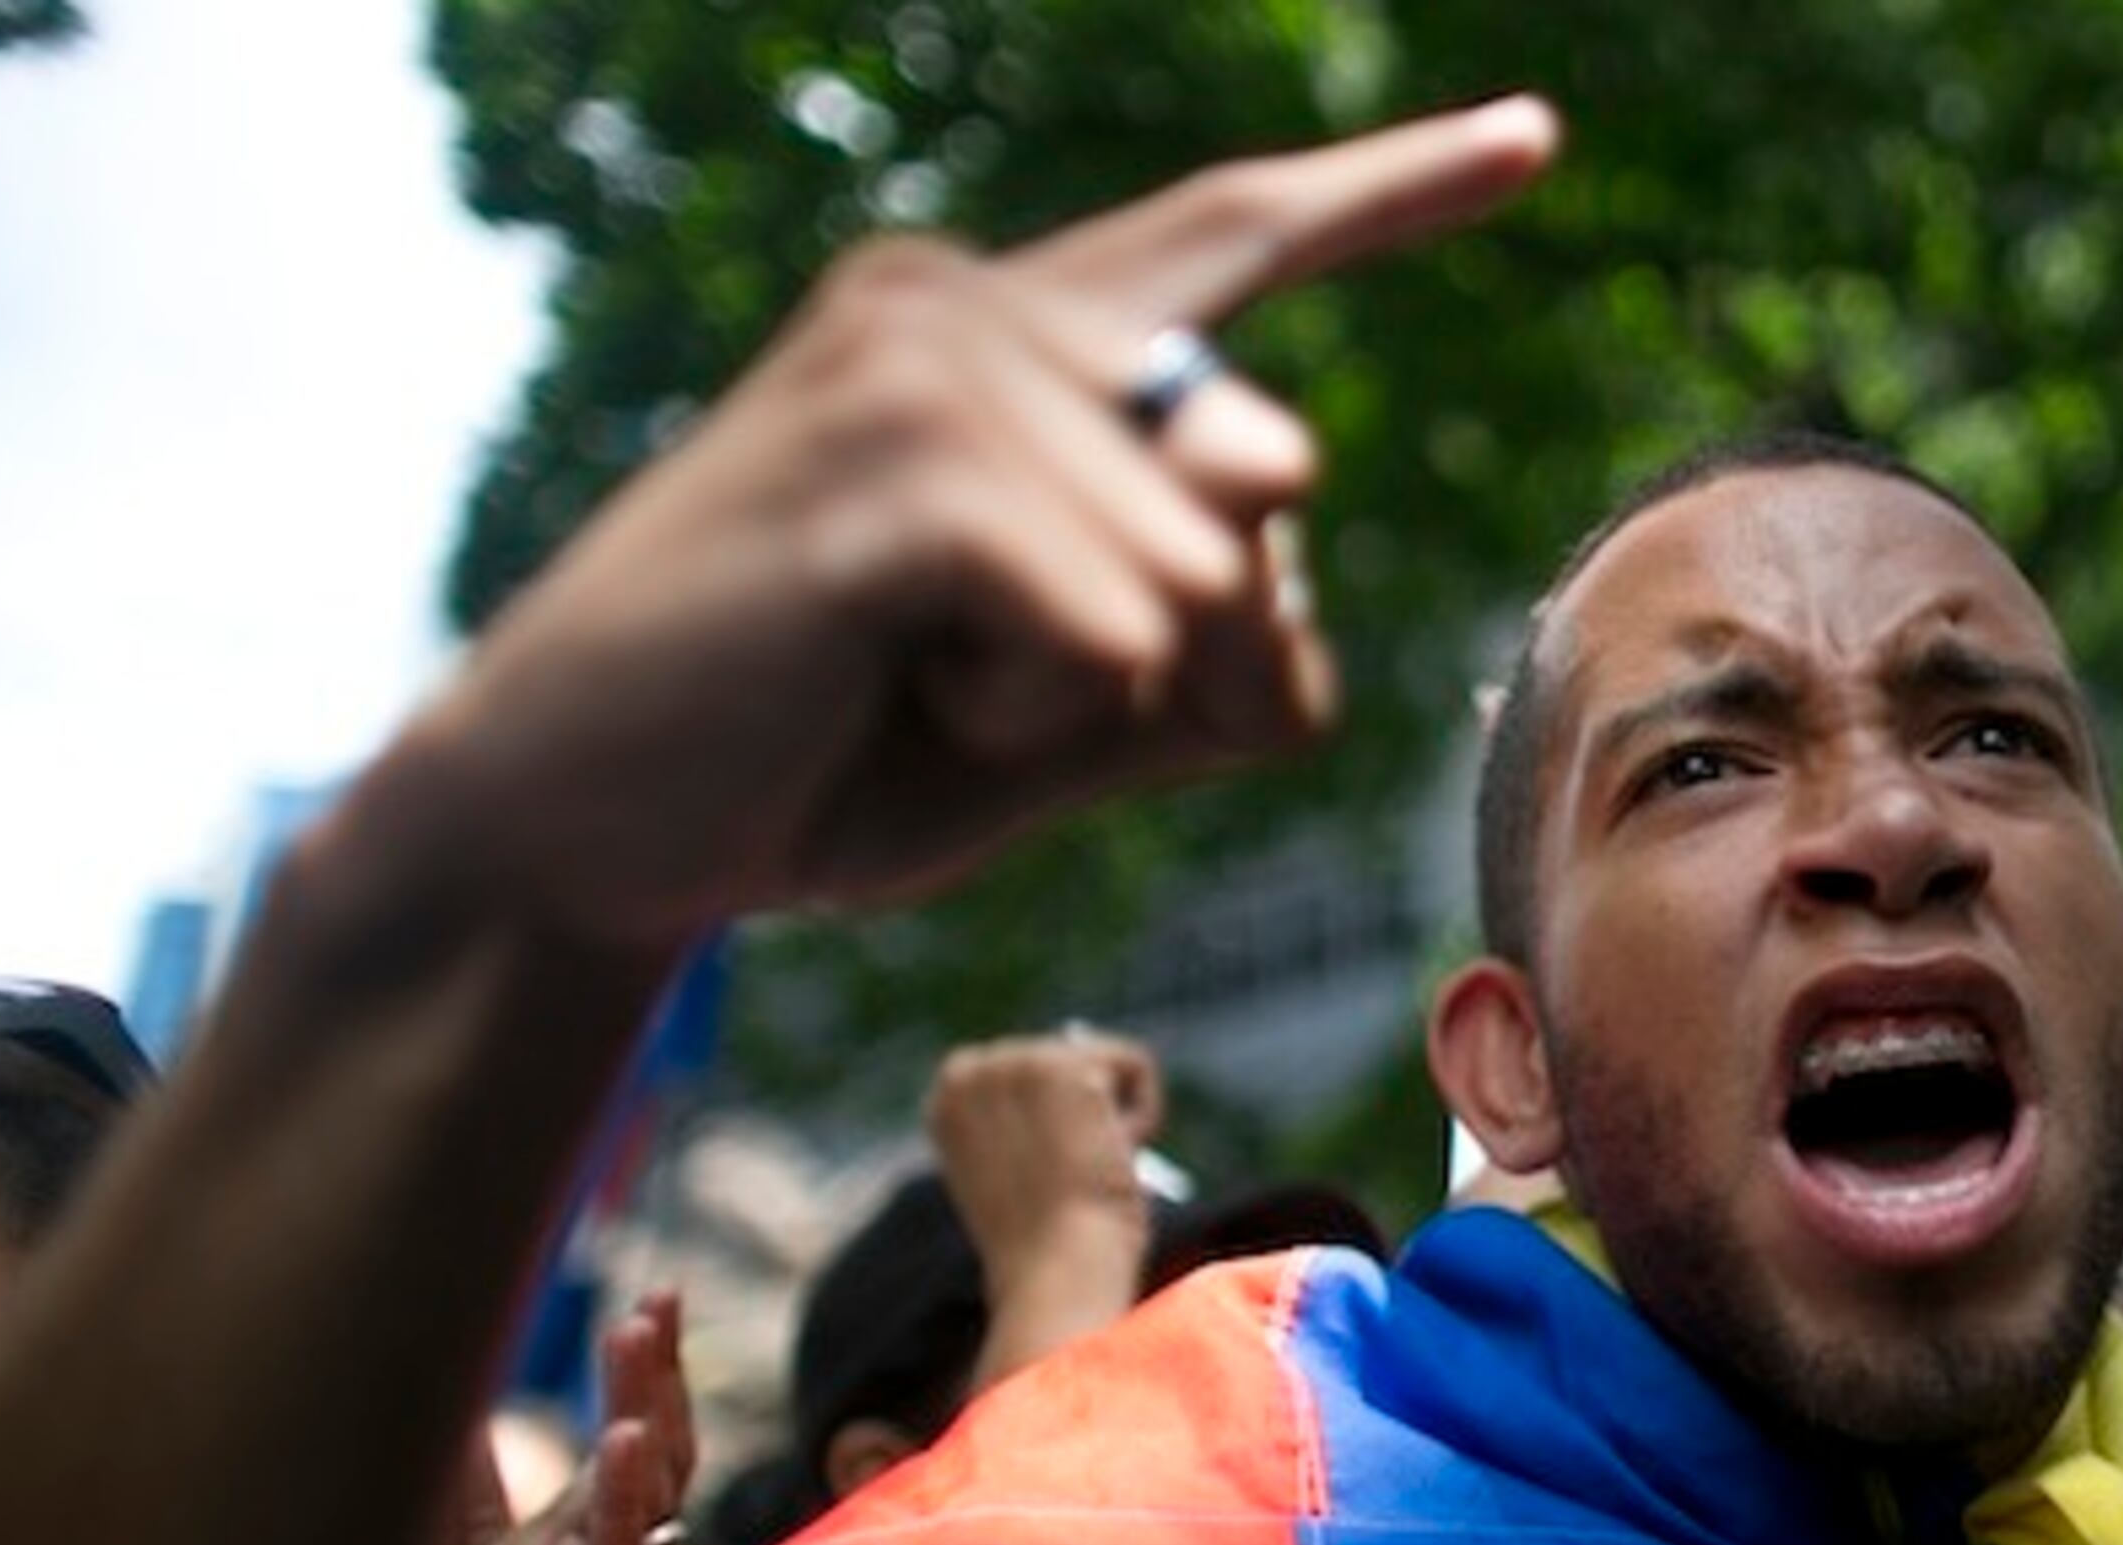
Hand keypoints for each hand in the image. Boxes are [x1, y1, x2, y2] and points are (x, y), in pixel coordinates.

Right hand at [369, 97, 1560, 953]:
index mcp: (1013, 333)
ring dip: (1080, 685)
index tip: (1535, 140)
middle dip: (1183, 643)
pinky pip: (1107, 613)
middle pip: (1271, 476)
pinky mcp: (879, 468)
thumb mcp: (1084, 706)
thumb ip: (1233, 643)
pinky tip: (891, 687)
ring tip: (907, 676)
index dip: (1391, 191)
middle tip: (973, 682)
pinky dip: (1034, 698)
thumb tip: (1273, 523)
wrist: (587, 826)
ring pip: (1198, 566)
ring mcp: (918, 365)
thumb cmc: (836, 751)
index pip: (1235, 234)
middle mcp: (970, 303)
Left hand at [461, 1291, 704, 1544]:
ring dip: (650, 1411)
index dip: (652, 1369)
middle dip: (661, 1373)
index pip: (643, 1433)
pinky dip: (629, 1502)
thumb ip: (474, 1496)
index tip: (658, 1298)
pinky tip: (627, 1442)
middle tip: (655, 1302)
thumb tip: (459, 1418)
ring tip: (637, 1340)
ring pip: (655, 1494)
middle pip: (662, 1451)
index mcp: (597, 1532)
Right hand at [931, 1032, 1167, 1390]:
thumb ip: (1033, 1123)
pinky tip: (1111, 1157)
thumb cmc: (1046, 1249)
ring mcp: (1013, 1063)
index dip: (1060, 1126)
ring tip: (1086, 1171)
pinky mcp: (1063, 1066)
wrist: (1054, 1276)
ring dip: (1115, 1120)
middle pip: (1072, 1059)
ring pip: (1107, 1063)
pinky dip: (1145, 1115)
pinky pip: (1138, 1065)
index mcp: (946, 1099)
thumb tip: (1085, 1077)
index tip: (1048, 1175)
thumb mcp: (1024, 1175)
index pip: (1031, 1075)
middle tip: (1070, 1179)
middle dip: (1088, 1118)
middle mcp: (967, 1071)